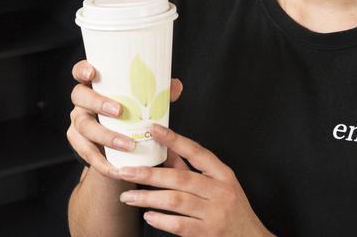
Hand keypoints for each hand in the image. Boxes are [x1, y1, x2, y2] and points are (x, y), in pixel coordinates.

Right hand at [67, 60, 182, 177]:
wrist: (117, 148)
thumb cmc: (129, 115)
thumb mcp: (140, 103)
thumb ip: (156, 94)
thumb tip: (176, 86)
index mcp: (94, 86)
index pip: (80, 71)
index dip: (83, 69)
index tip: (92, 72)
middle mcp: (82, 102)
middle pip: (79, 96)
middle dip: (98, 102)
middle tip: (119, 111)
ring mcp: (78, 122)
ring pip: (84, 127)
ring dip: (106, 136)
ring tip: (128, 145)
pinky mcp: (79, 144)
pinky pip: (87, 153)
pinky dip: (103, 163)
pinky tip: (117, 169)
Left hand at [116, 124, 271, 236]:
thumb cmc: (232, 211)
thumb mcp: (219, 187)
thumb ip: (193, 170)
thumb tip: (167, 149)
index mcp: (223, 175)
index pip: (196, 152)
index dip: (174, 140)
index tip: (152, 129)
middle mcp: (220, 191)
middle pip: (180, 178)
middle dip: (149, 174)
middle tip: (124, 171)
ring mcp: (216, 214)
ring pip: (176, 201)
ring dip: (148, 198)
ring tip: (128, 197)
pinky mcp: (209, 233)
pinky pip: (181, 225)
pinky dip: (162, 220)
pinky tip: (148, 216)